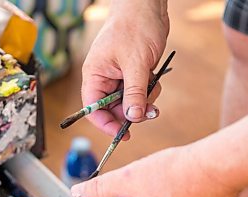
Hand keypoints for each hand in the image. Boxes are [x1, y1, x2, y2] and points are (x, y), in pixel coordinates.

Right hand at [81, 0, 168, 138]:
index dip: (106, 123)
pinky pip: (139, 92)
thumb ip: (134, 93)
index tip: (122, 133)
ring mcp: (118, 76)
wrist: (147, 5)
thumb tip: (133, 118)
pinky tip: (154, 80)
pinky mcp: (132, 73)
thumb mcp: (136, 63)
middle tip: (150, 113)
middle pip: (112, 108)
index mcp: (95, 75)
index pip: (93, 108)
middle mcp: (104, 78)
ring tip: (154, 89)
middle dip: (131, 112)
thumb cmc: (135, 26)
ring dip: (144, 101)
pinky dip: (149, 91)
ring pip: (128, 101)